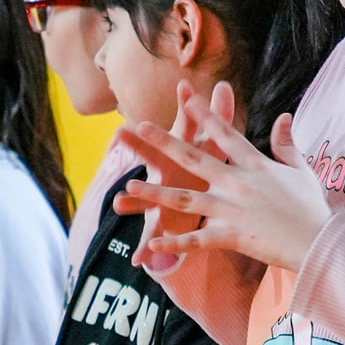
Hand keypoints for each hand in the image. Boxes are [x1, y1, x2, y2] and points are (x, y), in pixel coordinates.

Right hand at [110, 81, 219, 272]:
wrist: (196, 201)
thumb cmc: (204, 170)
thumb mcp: (215, 144)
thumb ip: (219, 116)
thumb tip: (225, 83)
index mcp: (186, 154)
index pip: (187, 126)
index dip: (187, 107)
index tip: (184, 88)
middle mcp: (168, 171)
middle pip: (154, 156)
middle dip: (140, 146)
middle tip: (122, 132)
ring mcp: (162, 196)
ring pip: (145, 197)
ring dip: (133, 199)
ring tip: (119, 202)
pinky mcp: (164, 221)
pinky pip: (154, 236)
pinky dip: (145, 249)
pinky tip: (138, 260)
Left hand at [114, 82, 333, 272]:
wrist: (320, 242)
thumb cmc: (311, 207)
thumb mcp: (301, 170)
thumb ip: (286, 143)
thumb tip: (283, 116)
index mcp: (255, 165)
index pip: (226, 134)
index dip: (205, 114)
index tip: (186, 95)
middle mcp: (238, 183)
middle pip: (195, 159)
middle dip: (165, 143)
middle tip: (141, 127)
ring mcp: (232, 210)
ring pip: (185, 200)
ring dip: (155, 194)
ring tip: (128, 188)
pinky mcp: (231, 236)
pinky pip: (197, 240)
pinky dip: (175, 243)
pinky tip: (152, 244)